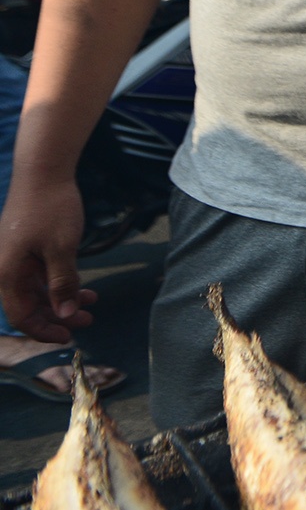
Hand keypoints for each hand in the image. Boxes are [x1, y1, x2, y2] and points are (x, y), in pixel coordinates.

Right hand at [0, 177, 93, 344]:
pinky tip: (82, 286)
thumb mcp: (62, 248)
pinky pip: (39, 274)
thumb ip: (62, 284)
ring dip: (62, 298)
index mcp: (6, 273)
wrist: (43, 172)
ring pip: (36, 290)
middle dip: (58, 315)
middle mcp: (5, 269)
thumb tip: (65, 315)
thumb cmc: (51, 208)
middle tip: (89, 320)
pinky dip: (59, 282)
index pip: (21, 315)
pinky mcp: (24, 249)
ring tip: (92, 302)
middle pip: (29, 305)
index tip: (69, 336)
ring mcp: (14, 258)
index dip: (45, 330)